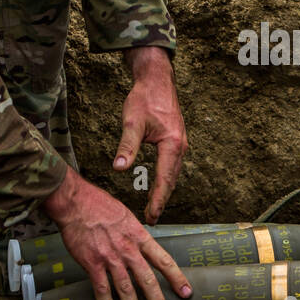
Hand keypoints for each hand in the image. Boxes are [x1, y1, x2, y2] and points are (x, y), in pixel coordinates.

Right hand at [44, 168, 191, 299]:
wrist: (77, 203)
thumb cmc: (100, 206)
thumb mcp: (127, 217)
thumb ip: (136, 236)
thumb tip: (144, 248)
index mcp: (139, 237)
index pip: (164, 260)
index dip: (176, 278)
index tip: (186, 292)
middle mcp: (128, 249)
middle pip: (147, 280)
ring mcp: (110, 257)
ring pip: (126, 288)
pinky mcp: (92, 263)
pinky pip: (101, 287)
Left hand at [116, 46, 187, 223]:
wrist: (157, 79)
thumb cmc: (145, 98)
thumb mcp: (132, 121)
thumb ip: (126, 146)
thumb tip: (118, 168)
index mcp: (172, 144)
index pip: (164, 180)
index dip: (157, 200)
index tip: (150, 217)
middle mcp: (180, 146)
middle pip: (171, 180)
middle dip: (161, 200)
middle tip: (151, 219)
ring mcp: (180, 143)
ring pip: (173, 174)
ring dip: (164, 191)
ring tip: (154, 207)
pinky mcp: (176, 140)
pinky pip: (173, 165)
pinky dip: (166, 179)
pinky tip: (159, 184)